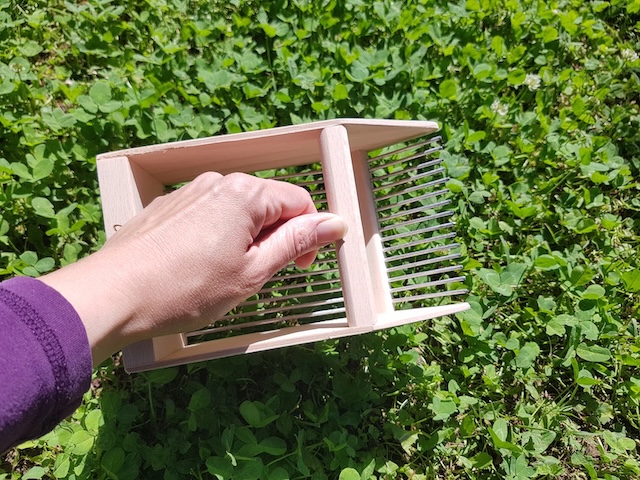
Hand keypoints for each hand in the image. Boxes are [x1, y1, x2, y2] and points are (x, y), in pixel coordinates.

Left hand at [40, 172, 347, 363]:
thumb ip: (296, 242)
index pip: (300, 202)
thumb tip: (335, 223)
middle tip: (257, 277)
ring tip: (223, 276)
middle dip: (274, 238)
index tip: (300, 268)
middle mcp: (218, 181)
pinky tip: (197, 267)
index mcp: (245, 193)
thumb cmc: (187, 289)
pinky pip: (208, 215)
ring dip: (245, 240)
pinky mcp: (168, 205)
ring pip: (237, 211)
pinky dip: (216, 237)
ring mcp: (189, 190)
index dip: (309, 236)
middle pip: (268, 204)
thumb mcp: (253, 271)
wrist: (113, 294)